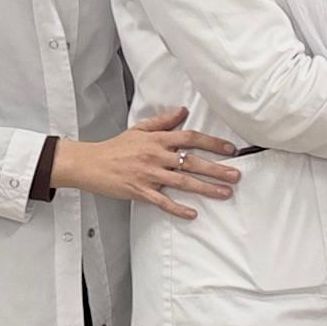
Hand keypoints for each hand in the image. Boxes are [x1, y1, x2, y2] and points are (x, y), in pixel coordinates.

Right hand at [50, 108, 242, 218]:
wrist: (90, 163)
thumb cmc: (115, 147)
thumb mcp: (139, 130)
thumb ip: (163, 121)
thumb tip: (183, 111)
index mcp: (157, 140)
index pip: (190, 138)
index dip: (212, 143)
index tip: (230, 149)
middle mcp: (156, 156)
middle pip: (191, 162)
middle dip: (216, 169)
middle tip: (236, 175)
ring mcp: (148, 175)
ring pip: (182, 182)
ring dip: (205, 188)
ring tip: (225, 193)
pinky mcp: (140, 191)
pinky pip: (162, 202)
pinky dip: (178, 209)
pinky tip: (193, 214)